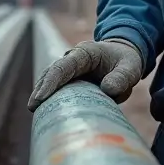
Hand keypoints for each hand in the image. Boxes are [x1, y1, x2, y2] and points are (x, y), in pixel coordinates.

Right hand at [26, 38, 142, 111]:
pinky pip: (57, 87)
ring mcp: (70, 69)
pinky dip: (50, 98)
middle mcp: (73, 59)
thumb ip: (122, 77)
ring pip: (50, 79)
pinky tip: (45, 111)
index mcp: (85, 53)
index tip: (42, 97)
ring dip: (41, 93)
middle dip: (41, 89)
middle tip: (32, 107)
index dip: (51, 81)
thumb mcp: (131, 67)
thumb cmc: (127, 61)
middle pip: (51, 72)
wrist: (124, 56)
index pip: (63, 66)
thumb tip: (107, 89)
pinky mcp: (71, 80)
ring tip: (34, 110)